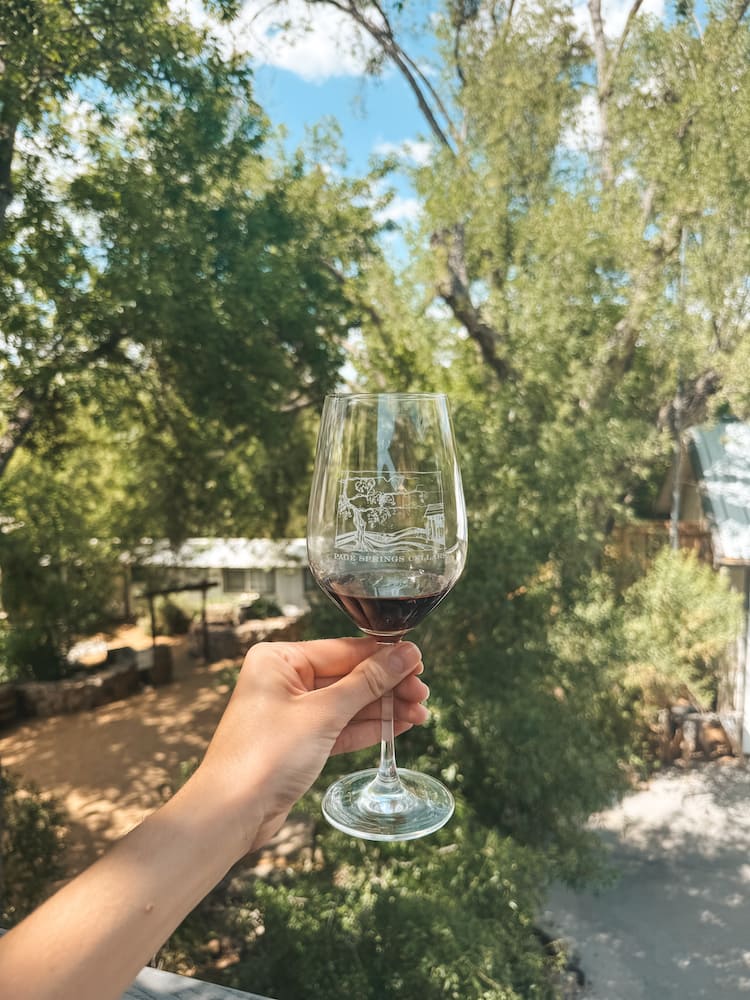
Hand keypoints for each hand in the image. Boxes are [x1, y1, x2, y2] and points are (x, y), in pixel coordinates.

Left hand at [194, 637, 428, 852]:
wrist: (230, 814)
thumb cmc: (264, 756)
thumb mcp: (323, 713)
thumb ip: (368, 682)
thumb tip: (406, 654)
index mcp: (279, 659)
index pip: (343, 650)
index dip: (384, 657)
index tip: (419, 661)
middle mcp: (282, 680)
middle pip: (348, 676)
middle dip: (388, 686)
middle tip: (424, 693)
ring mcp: (290, 713)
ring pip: (348, 703)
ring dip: (384, 708)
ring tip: (421, 712)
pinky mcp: (298, 742)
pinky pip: (340, 727)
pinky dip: (368, 727)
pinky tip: (399, 725)